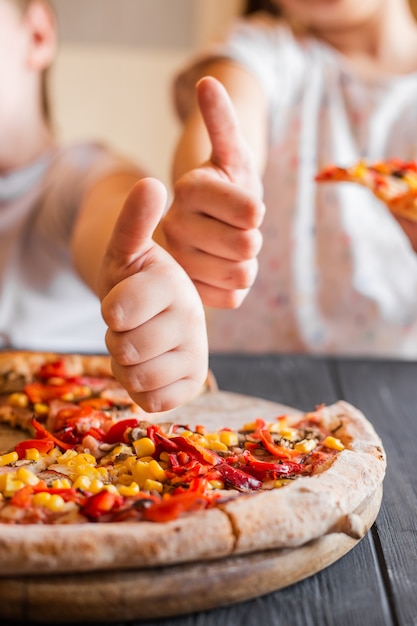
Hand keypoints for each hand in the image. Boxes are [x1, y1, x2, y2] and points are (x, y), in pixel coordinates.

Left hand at [97, 177, 207, 412]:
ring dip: (125, 364)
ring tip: (139, 342)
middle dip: (116, 339)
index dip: (110, 310)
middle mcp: (193, 320)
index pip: (117, 311)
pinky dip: (139, 387)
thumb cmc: (136, 281)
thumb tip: (152, 183)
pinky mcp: (194, 383)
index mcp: (174, 285)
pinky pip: (151, 400)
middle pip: (125, 349)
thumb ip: (134, 221)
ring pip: (136, 377)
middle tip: (131, 324)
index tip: (124, 300)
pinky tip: (148, 365)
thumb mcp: (128, 251)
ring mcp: (197, 354)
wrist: (157, 313)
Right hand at [160, 76, 264, 307]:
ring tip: (232, 250)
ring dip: (248, 263)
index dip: (256, 211)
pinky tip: (224, 271)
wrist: (207, 226)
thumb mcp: (231, 152)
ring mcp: (179, 262)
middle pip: (248, 245)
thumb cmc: (228, 185)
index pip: (250, 211)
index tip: (247, 207)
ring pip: (242, 274)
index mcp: (188, 189)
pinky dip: (237, 286)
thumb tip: (208, 82)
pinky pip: (233, 297)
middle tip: (240, 229)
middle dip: (254, 237)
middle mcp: (175, 226)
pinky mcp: (189, 291)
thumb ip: (222, 122)